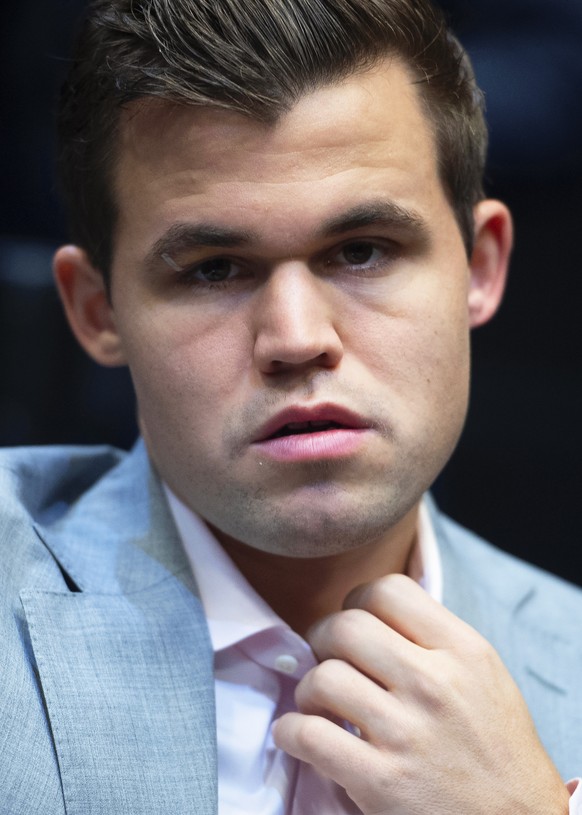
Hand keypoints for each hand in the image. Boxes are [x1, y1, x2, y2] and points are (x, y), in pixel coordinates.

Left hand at [273, 574, 569, 814]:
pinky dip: (290, 732)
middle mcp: (435, 684)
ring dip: (307, 689)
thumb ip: (434, 638)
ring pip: (323, 677)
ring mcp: (407, 733)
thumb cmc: (496, 747)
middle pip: (346, 626)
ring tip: (318, 704)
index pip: (387, 590)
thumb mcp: (483, 675)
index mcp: (462, 651)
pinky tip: (300, 735)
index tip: (356, 627)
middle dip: (323, 639)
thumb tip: (369, 613)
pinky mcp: (381, 781)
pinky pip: (309, 734)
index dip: (358, 602)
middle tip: (328, 660)